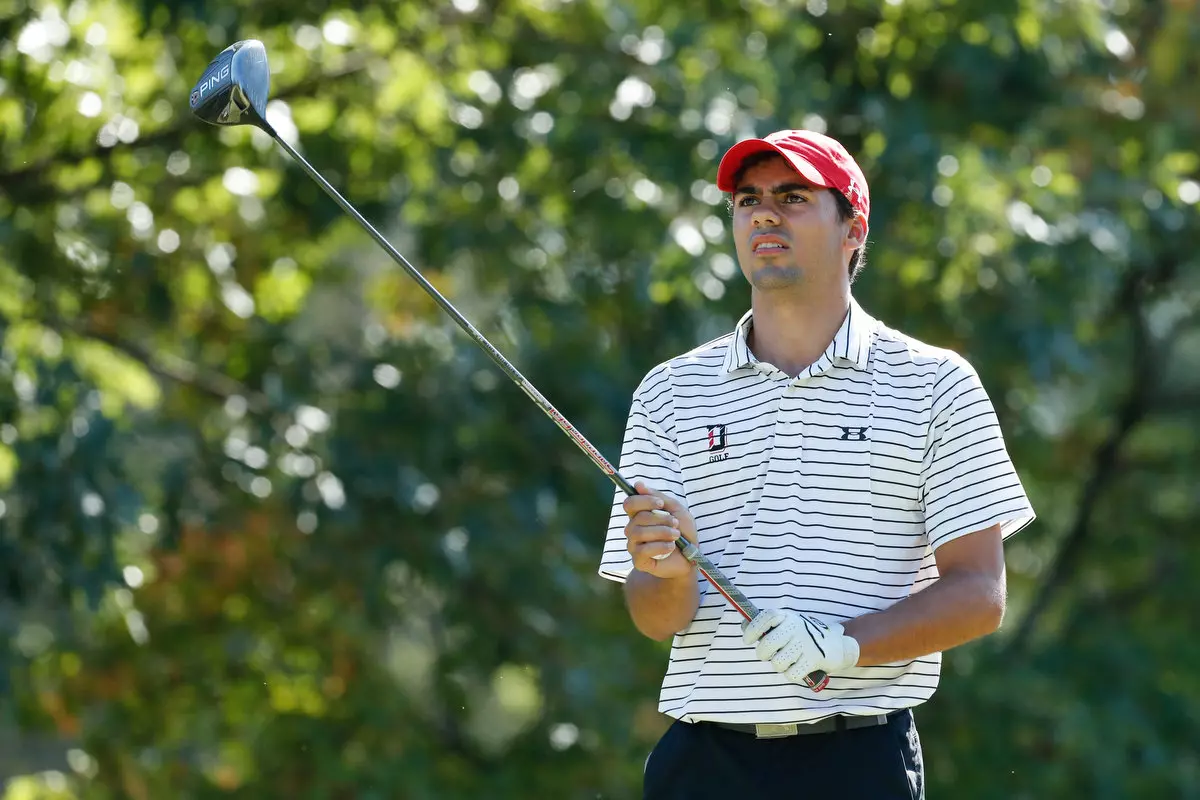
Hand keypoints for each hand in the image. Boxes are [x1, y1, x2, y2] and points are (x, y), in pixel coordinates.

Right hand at [622, 483, 697, 579]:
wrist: (691, 559)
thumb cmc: (684, 533)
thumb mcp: (676, 510)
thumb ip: (658, 496)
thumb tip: (638, 484)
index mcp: (640, 515)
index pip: (630, 503)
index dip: (644, 501)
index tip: (661, 504)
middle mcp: (633, 529)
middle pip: (638, 517)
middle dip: (661, 519)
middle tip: (675, 523)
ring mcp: (634, 545)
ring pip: (639, 533)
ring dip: (662, 532)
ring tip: (676, 536)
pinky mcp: (638, 561)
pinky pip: (643, 550)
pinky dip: (660, 546)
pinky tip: (670, 547)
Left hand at [742, 609, 859, 685]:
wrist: (836, 644)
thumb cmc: (803, 635)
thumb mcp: (786, 623)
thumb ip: (765, 624)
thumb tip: (744, 625)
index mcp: (786, 616)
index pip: (765, 618)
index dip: (752, 630)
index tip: (748, 640)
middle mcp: (795, 627)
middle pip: (767, 645)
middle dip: (763, 654)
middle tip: (769, 655)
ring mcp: (805, 643)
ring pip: (777, 663)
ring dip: (779, 665)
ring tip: (786, 661)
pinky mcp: (813, 659)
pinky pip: (791, 674)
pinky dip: (791, 674)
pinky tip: (796, 668)